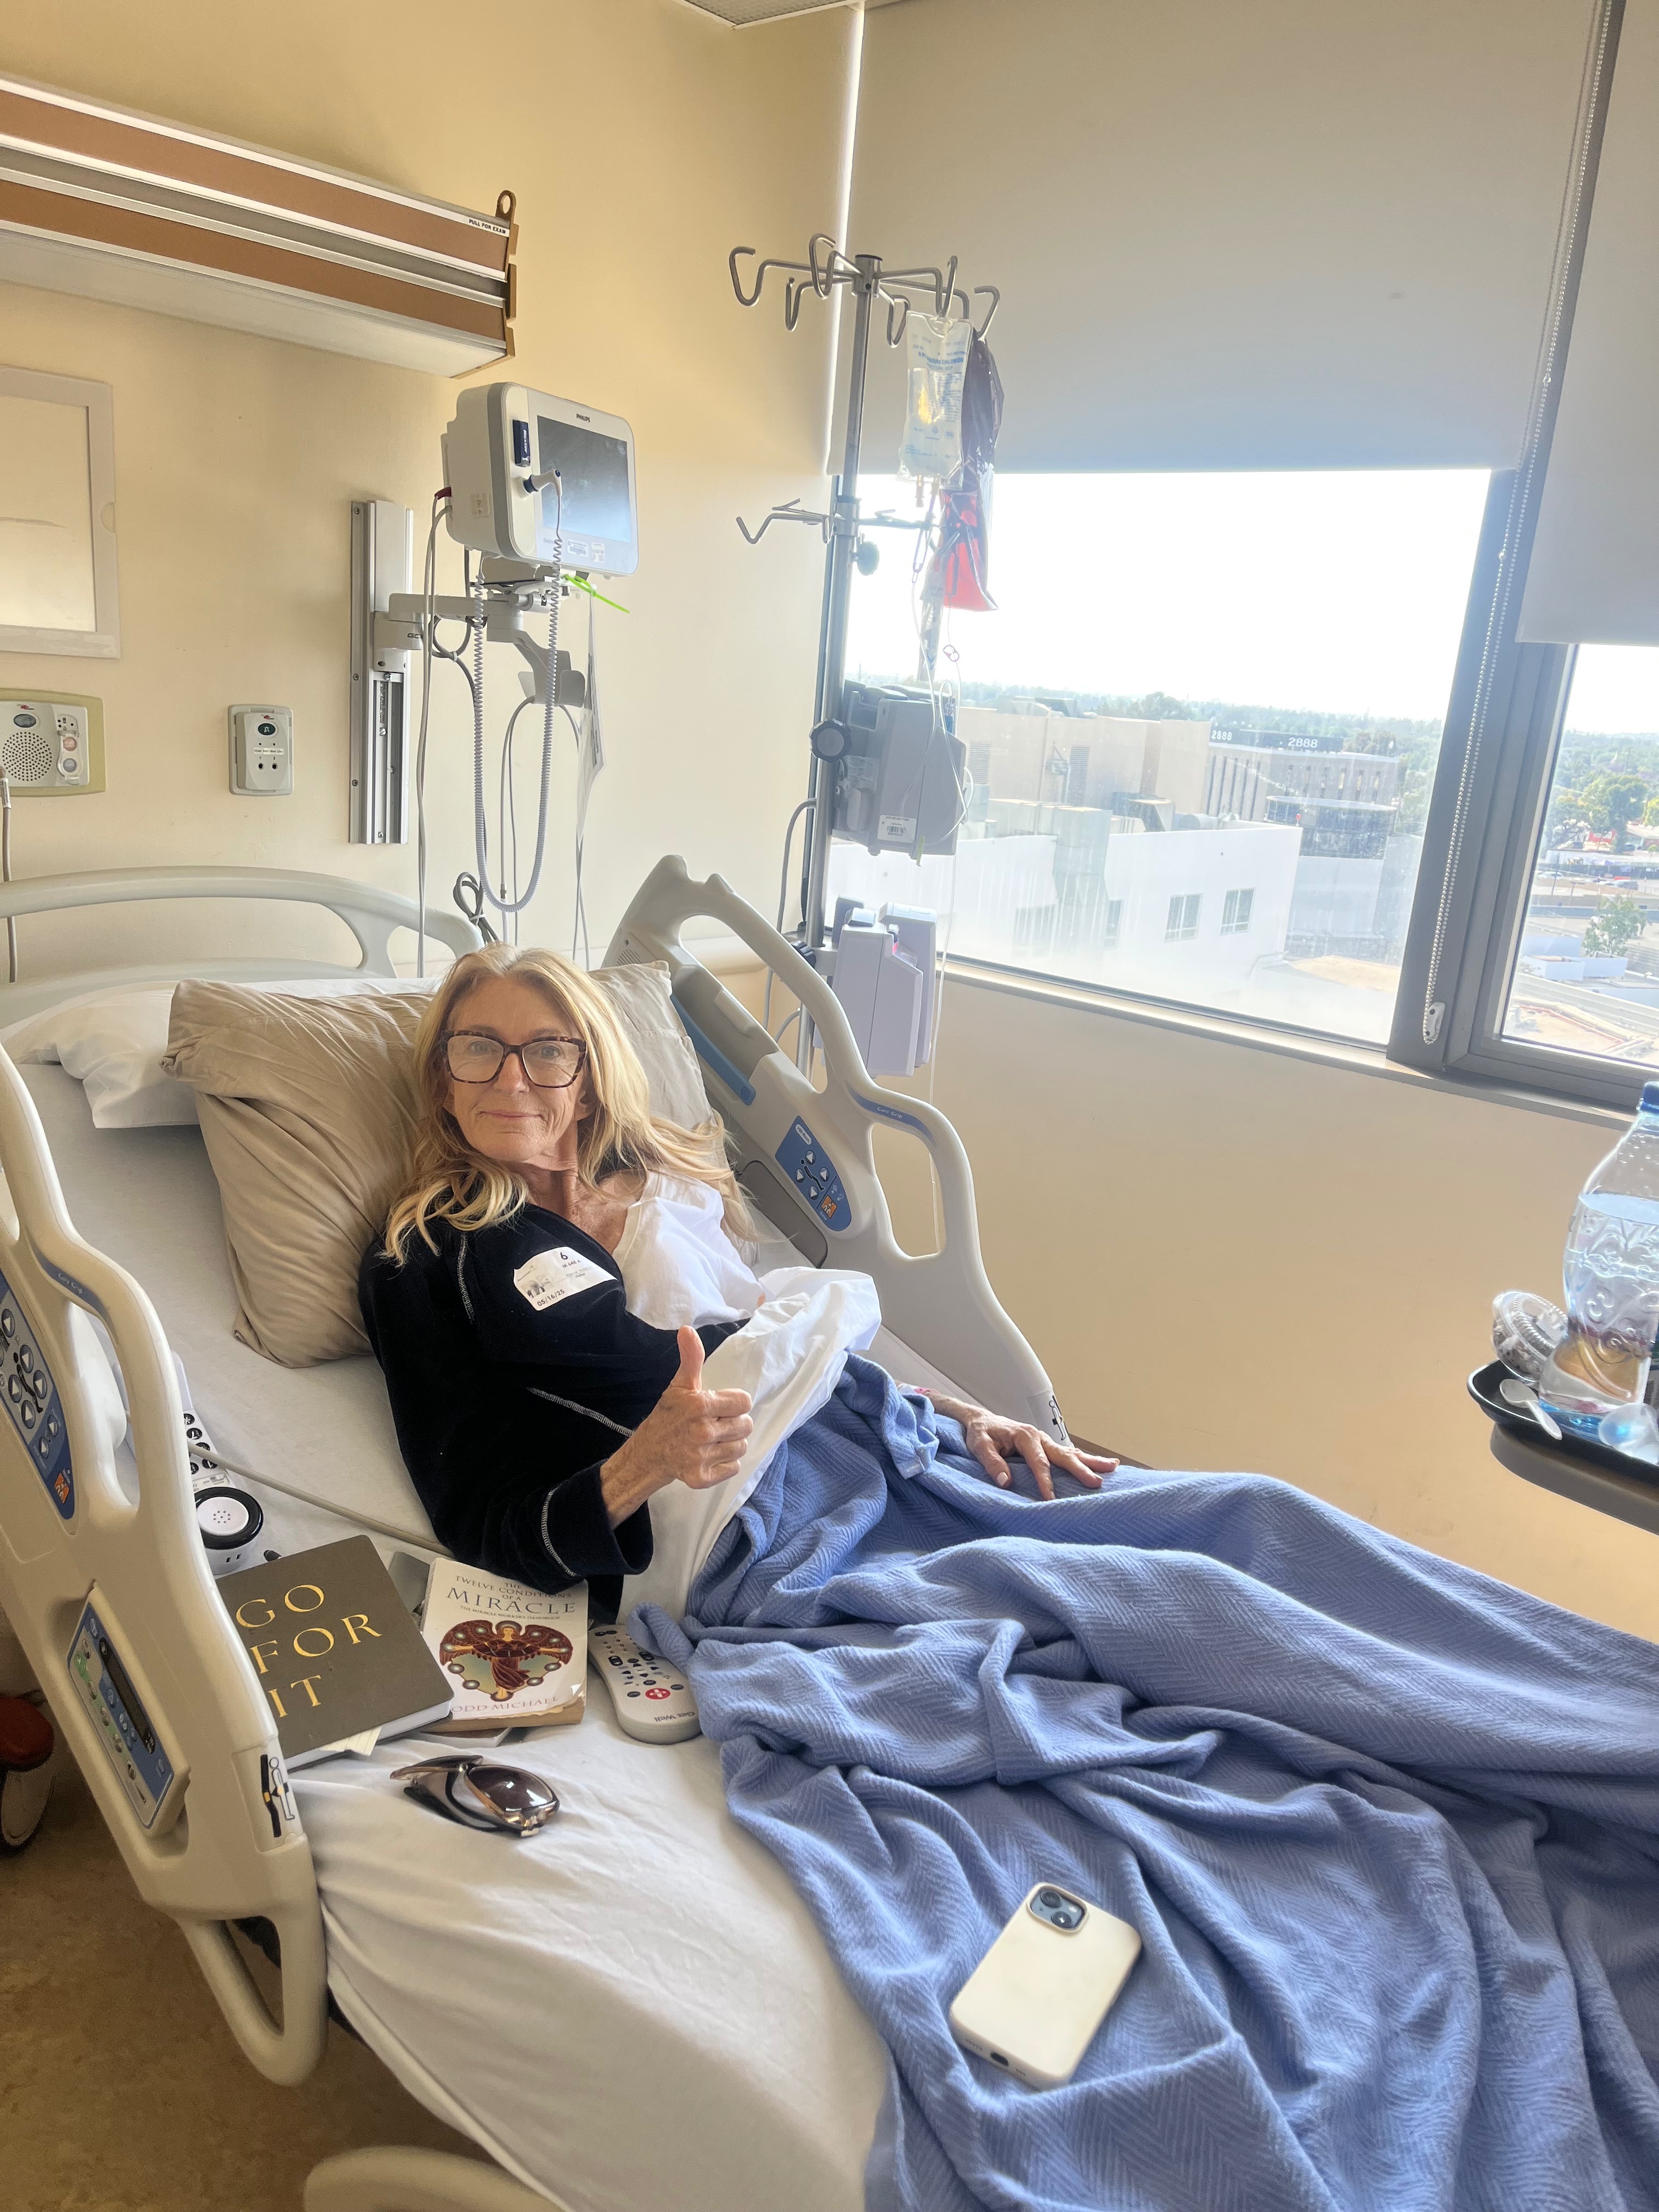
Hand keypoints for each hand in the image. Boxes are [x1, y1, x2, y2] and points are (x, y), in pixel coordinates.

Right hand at [600, 1328, 754, 1525]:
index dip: (733, 1404)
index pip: (744, 1402)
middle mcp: (702, 1431)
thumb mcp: (679, 1385)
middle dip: (733, 1424)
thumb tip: (687, 1329)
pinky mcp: (701, 1478)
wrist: (647, 1454)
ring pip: (741, 1447)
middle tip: (715, 1425)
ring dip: (730, 1444)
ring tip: (712, 1441)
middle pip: (746, 1426)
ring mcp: (701, 1456)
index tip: (718, 1407)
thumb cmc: (668, 1416)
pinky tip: (709, 1457)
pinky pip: (733, 1468)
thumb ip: (691, 1358)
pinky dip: (724, 1465)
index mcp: (700, 1405)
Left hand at [916, 1388, 1116, 1500]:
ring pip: (1070, 1452)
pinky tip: (1099, 1465)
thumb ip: (991, 1462)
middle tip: (1096, 1482)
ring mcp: (1044, 1440)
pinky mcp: (1046, 1446)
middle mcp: (1038, 1437)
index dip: (1044, 1480)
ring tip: (1113, 1467)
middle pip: (1063, 1455)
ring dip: (1091, 1460)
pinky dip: (1083, 1459)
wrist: (981, 1420)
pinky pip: (1067, 1453)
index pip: (1038, 1462)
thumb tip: (1005, 1482)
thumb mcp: (979, 1445)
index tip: (1050, 1498)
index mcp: (1024, 1436)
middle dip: (1081, 1468)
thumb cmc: (981, 1433)